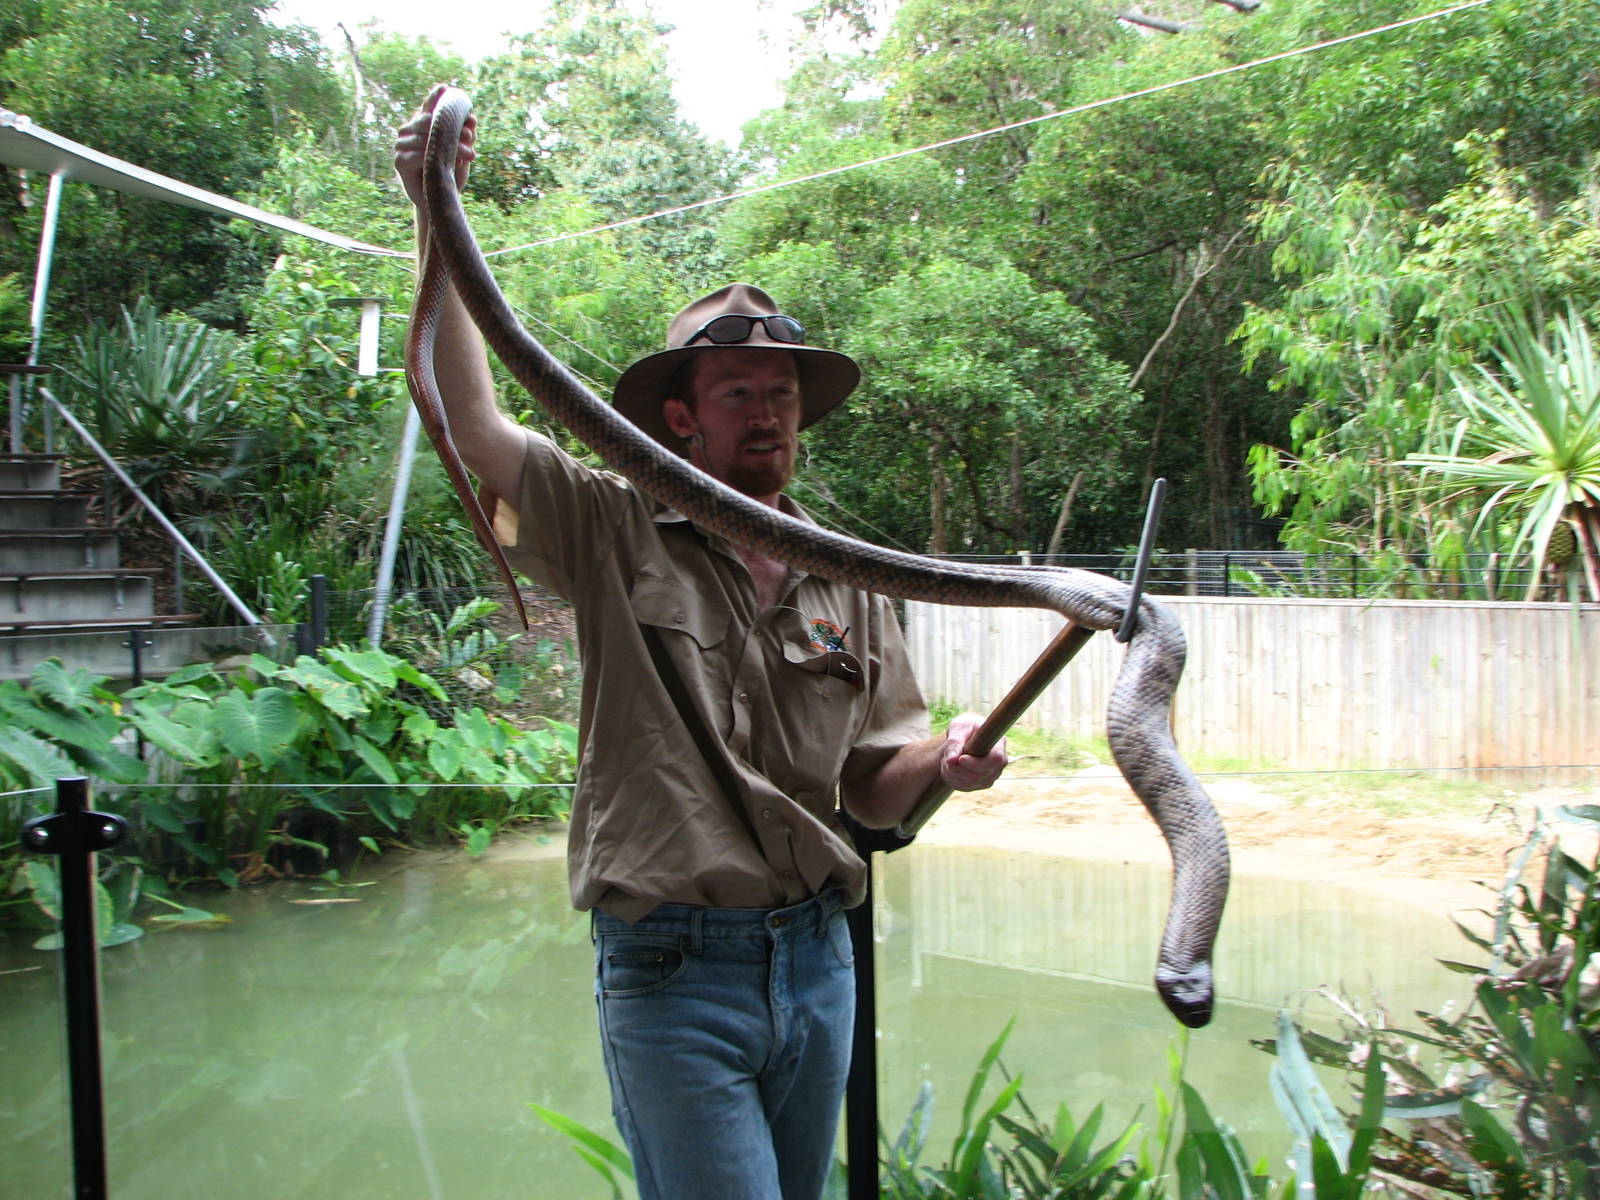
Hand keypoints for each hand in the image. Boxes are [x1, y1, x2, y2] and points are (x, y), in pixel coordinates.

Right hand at [394, 84, 475, 209]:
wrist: (439, 199)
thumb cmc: (449, 172)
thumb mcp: (460, 151)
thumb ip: (464, 135)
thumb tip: (473, 120)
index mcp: (422, 125)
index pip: (428, 107)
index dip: (434, 97)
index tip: (445, 88)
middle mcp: (409, 131)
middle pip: (430, 122)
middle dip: (452, 128)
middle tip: (471, 136)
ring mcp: (401, 145)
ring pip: (426, 138)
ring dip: (450, 146)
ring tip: (470, 154)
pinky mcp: (399, 162)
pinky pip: (417, 155)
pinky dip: (434, 158)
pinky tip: (445, 164)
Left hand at [939, 712, 1007, 791]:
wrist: (964, 735)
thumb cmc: (964, 728)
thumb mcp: (959, 728)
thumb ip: (955, 742)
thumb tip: (952, 760)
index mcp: (999, 744)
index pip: (996, 760)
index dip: (977, 763)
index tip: (960, 759)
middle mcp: (999, 763)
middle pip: (980, 775)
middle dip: (958, 769)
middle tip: (945, 758)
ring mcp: (992, 775)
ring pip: (970, 783)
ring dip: (952, 773)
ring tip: (945, 759)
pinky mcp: (981, 783)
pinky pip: (964, 787)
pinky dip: (951, 778)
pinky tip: (948, 767)